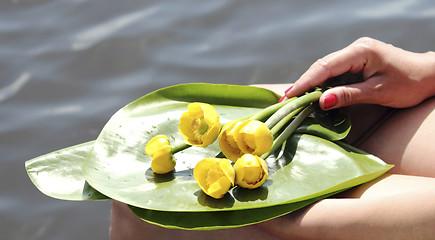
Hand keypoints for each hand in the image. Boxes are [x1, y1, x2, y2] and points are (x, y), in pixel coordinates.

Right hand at [285, 37, 434, 109]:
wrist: (429, 75)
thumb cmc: (409, 83)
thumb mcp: (379, 92)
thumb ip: (349, 95)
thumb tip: (322, 101)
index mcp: (361, 51)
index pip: (326, 66)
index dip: (306, 81)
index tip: (289, 95)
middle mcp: (355, 49)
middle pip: (322, 66)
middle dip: (304, 82)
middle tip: (286, 99)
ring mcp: (355, 54)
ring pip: (326, 69)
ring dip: (311, 84)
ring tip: (294, 99)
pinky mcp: (356, 61)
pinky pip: (334, 72)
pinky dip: (323, 84)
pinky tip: (313, 94)